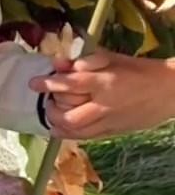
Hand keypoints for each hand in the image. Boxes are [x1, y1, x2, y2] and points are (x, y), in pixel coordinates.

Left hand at [29, 49, 174, 138]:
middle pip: (69, 114)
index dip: (48, 84)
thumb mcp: (112, 59)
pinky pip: (87, 136)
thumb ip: (85, 61)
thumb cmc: (138, 70)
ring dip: (58, 124)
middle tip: (46, 102)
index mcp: (104, 81)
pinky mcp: (114, 132)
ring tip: (50, 116)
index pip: (69, 84)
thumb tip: (59, 62)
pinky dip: (71, 134)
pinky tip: (61, 130)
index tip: (33, 83)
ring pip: (76, 130)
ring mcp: (109, 121)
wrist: (167, 91)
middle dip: (52, 109)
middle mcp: (104, 104)